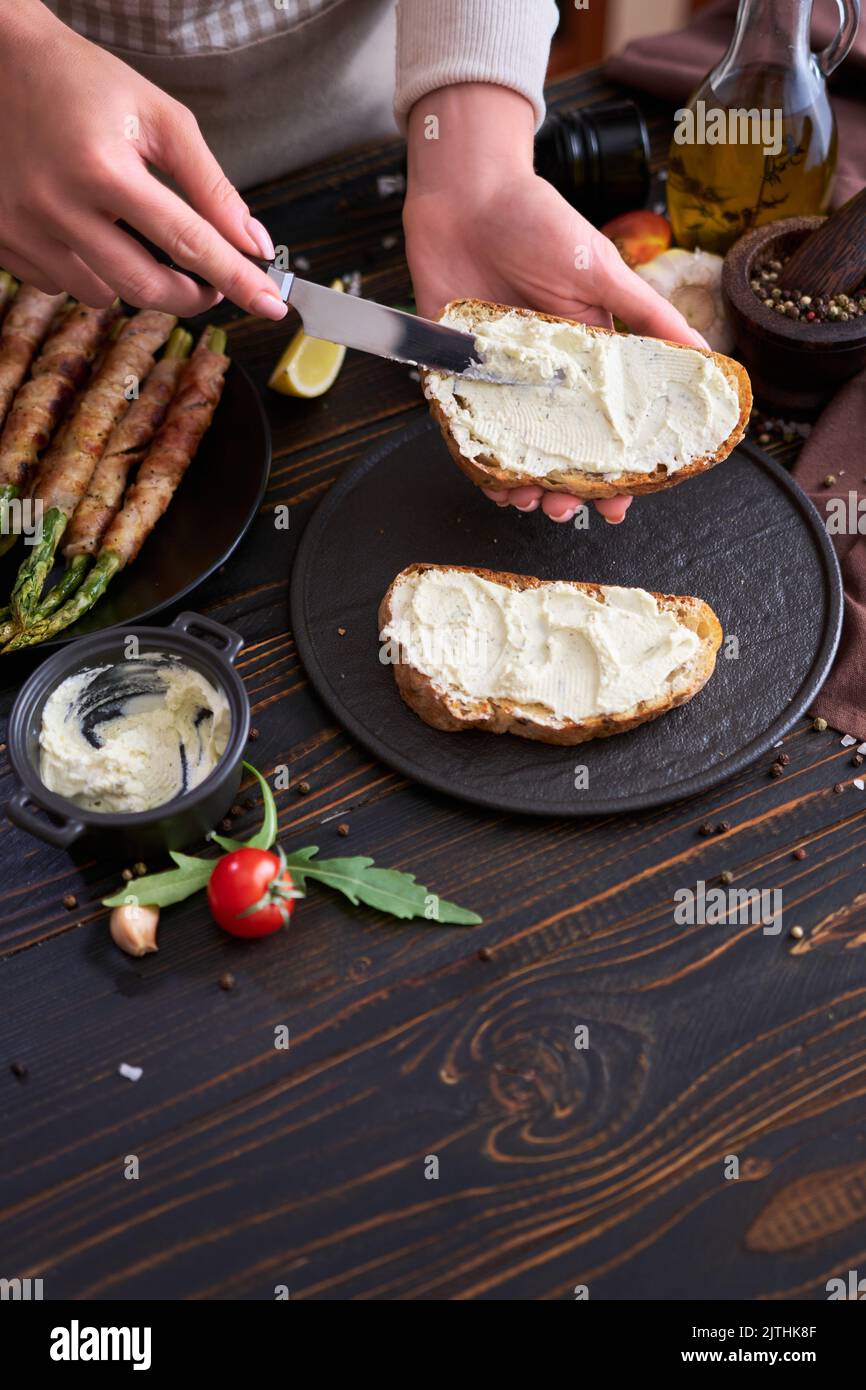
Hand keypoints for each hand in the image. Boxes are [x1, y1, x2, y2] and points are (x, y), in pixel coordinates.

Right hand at [0, 3, 286, 319]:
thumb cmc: (81, 82)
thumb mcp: (158, 117)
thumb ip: (210, 184)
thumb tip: (252, 243)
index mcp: (102, 167)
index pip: (187, 241)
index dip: (235, 279)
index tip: (271, 304)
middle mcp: (56, 204)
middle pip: (145, 287)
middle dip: (190, 297)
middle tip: (210, 286)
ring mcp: (21, 227)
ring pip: (101, 295)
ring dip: (132, 282)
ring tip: (132, 236)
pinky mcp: (0, 239)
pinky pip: (58, 285)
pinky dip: (85, 271)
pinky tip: (83, 231)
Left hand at [403, 86, 707, 524]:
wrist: (466, 192)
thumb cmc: (537, 221)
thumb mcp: (602, 269)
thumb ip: (647, 313)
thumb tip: (705, 353)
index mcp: (585, 355)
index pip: (604, 425)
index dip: (614, 467)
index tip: (621, 502)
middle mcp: (542, 374)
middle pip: (556, 448)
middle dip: (565, 488)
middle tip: (568, 509)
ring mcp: (497, 377)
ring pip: (510, 449)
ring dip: (520, 482)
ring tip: (528, 500)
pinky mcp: (453, 371)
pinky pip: (461, 427)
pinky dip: (472, 458)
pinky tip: (487, 478)